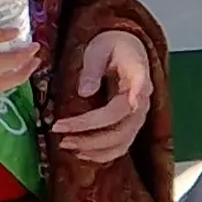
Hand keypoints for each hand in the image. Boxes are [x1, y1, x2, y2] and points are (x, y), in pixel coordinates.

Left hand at [51, 31, 155, 164]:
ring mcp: (138, 117)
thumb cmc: (111, 47)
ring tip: (65, 143)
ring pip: (121, 142)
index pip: (139, 86)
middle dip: (90, 133)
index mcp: (139, 74)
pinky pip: (120, 147)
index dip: (136, 94)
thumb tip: (84, 92)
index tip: (132, 102)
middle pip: (121, 125)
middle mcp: (142, 101)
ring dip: (93, 148)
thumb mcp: (98, 49)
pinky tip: (80, 153)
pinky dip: (101, 154)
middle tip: (59, 129)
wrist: (125, 52)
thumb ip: (92, 68)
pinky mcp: (130, 127)